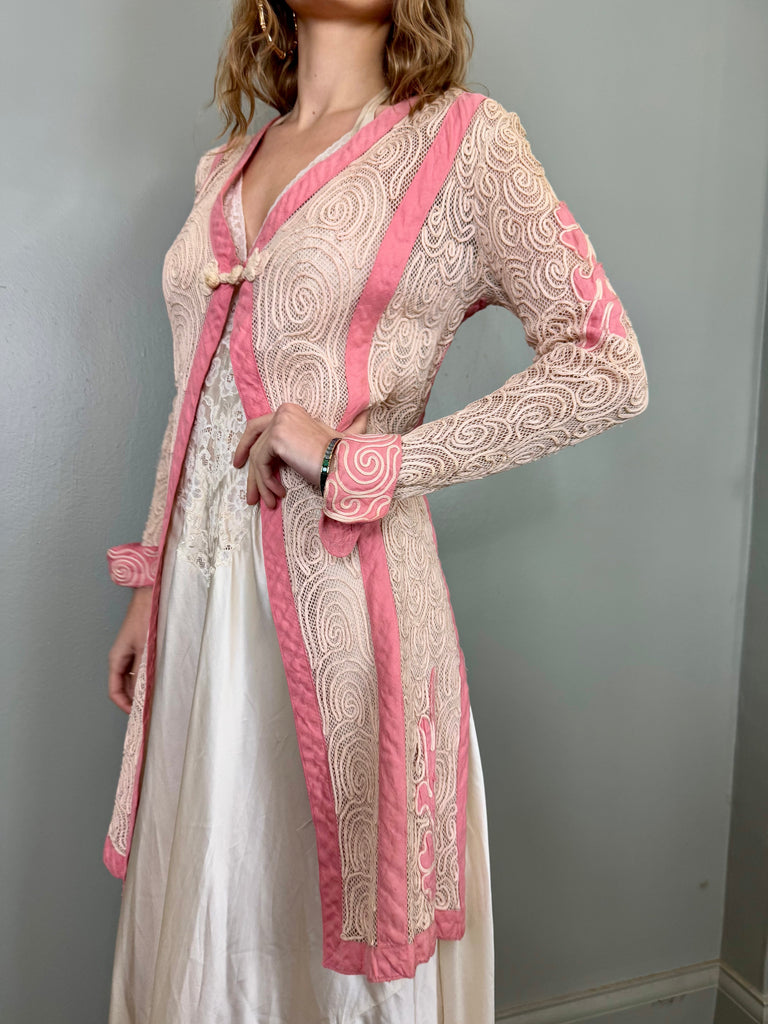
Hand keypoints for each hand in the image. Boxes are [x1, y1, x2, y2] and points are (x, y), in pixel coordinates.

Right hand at [108, 586, 151, 712]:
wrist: (150, 596)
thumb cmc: (145, 617)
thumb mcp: (145, 647)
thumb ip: (143, 670)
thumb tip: (144, 693)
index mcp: (116, 659)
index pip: (115, 691)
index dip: (125, 706)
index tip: (138, 716)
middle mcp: (121, 658)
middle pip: (125, 687)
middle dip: (136, 700)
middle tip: (151, 711)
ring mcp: (131, 653)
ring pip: (134, 679)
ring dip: (144, 689)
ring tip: (158, 699)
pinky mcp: (141, 648)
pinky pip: (142, 670)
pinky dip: (149, 678)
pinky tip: (161, 681)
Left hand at [233, 403, 368, 508]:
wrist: (345, 463)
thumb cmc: (339, 456)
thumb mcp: (327, 439)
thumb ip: (319, 432)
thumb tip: (361, 416)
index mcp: (291, 411)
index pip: (260, 427)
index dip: (248, 445)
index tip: (243, 464)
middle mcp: (283, 412)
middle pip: (255, 441)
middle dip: (248, 468)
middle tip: (249, 492)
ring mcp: (279, 424)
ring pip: (257, 457)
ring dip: (261, 483)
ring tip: (268, 502)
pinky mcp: (276, 439)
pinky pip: (261, 464)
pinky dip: (266, 482)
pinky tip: (278, 494)